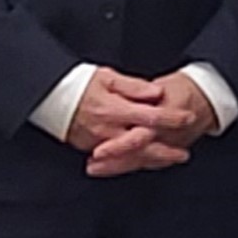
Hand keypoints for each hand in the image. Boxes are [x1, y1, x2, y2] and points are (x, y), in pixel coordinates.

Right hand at [67, 69, 199, 177]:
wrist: (49, 97)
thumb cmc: (79, 83)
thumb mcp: (108, 76)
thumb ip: (134, 87)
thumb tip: (157, 93)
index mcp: (114, 109)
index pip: (150, 116)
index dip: (171, 118)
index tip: (187, 117)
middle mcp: (108, 130)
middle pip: (144, 146)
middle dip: (166, 152)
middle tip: (184, 154)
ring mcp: (99, 143)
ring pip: (132, 157)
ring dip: (153, 160)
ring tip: (170, 159)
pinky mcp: (91, 149)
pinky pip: (117, 160)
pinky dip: (134, 161)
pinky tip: (146, 161)